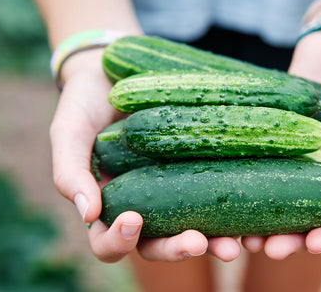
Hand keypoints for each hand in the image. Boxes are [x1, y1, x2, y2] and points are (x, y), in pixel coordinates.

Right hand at [49, 49, 242, 262]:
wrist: (113, 71)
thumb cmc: (84, 103)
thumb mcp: (70, 131)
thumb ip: (70, 169)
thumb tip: (88, 214)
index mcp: (109, 206)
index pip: (111, 243)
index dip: (120, 242)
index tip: (134, 220)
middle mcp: (144, 205)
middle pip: (159, 245)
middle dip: (178, 250)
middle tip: (200, 243)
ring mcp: (173, 188)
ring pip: (193, 227)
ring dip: (214, 241)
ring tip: (234, 244)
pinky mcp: (198, 168)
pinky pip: (214, 192)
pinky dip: (232, 207)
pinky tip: (250, 207)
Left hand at [241, 19, 320, 257]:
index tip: (310, 245)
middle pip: (309, 216)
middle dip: (289, 237)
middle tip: (266, 247)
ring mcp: (301, 156)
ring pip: (281, 198)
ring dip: (263, 219)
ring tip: (241, 234)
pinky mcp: (278, 138)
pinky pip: (263, 165)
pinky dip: (248, 185)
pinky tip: (229, 195)